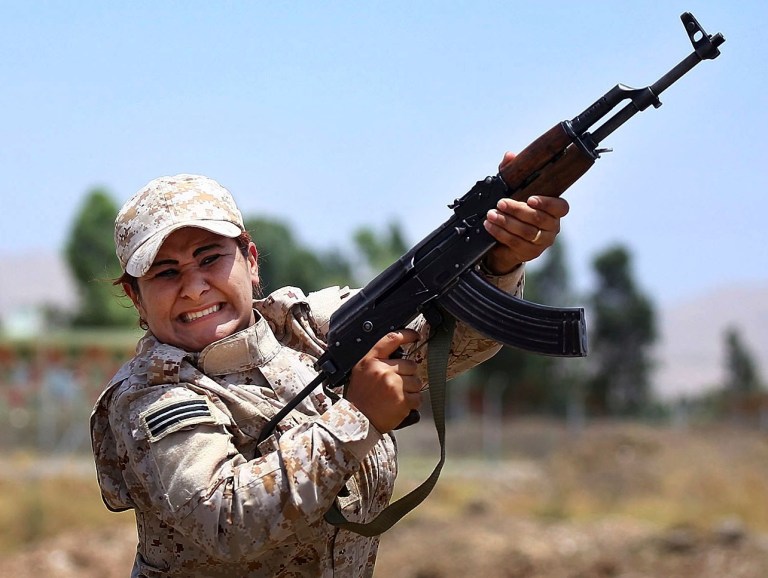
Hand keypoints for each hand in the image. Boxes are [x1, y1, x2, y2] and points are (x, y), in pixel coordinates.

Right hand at [345, 329, 422, 432]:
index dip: (407, 334)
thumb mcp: (361, 371)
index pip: (391, 339)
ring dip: (411, 389)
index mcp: (371, 360)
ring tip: (397, 396)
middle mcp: (383, 370)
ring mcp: (394, 385)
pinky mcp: (402, 400)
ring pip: (417, 382)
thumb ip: (377, 359)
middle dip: (407, 375)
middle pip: (411, 364)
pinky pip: (418, 397)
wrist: (357, 420)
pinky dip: (413, 402)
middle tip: (396, 385)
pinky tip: (400, 405)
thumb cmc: (360, 397)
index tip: (415, 336)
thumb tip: (399, 352)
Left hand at [482, 152, 569, 273]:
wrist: (506, 241)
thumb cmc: (513, 212)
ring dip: (506, 222)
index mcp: (554, 210)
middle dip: (517, 209)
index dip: (547, 203)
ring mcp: (542, 242)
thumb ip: (511, 173)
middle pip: (538, 218)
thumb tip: (510, 156)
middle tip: (501, 203)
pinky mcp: (530, 253)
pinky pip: (516, 243)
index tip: (531, 199)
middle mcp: (552, 227)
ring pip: (526, 232)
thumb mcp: (512, 191)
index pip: (561, 207)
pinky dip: (500, 233)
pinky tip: (490, 226)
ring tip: (491, 214)